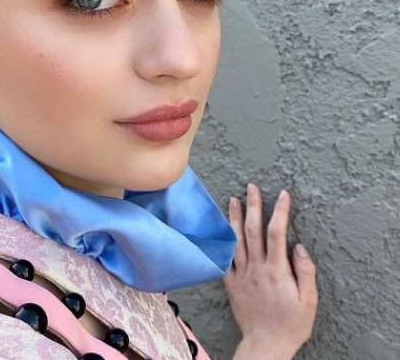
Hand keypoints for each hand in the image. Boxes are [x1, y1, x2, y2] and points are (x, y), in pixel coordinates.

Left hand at [223, 184, 317, 358]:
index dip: (279, 211)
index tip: (283, 194)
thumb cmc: (291, 324)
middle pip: (253, 230)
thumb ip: (305, 272)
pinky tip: (222, 228)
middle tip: (252, 187)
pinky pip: (224, 258)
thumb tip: (298, 246)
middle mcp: (256, 268)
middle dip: (253, 206)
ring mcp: (241, 275)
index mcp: (276, 271)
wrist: (265, 345)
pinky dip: (222, 241)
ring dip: (235, 218)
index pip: (276, 233)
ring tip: (234, 199)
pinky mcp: (230, 282)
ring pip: (236, 240)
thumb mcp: (309, 301)